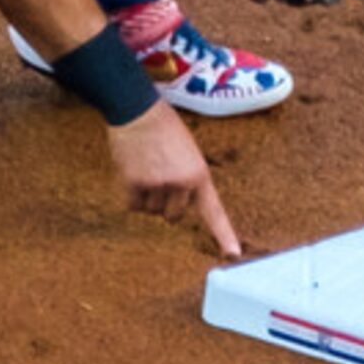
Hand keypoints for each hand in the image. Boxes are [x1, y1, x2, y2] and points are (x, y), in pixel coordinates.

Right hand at [104, 104, 241, 257]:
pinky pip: (133, 205)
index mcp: (200, 174)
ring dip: (147, 197)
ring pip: (151, 211)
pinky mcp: (135, 183)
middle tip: (160, 178)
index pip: (213, 211)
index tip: (232, 254)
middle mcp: (181, 183)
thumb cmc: (163, 128)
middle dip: (166, 204)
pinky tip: (132, 172)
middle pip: (173, 216)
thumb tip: (178, 206)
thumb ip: (189, 178)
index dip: (224, 235)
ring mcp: (158, 184)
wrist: (137, 109)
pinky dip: (130, 195)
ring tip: (146, 169)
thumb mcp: (188, 152)